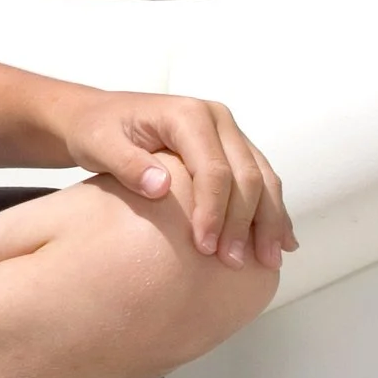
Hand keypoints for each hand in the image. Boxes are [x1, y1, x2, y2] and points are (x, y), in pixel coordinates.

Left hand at [63, 90, 293, 268]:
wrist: (96, 116)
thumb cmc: (95, 129)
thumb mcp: (99, 144)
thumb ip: (126, 163)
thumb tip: (161, 188)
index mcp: (187, 114)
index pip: (213, 169)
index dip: (214, 210)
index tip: (205, 247)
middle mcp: (216, 119)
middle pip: (246, 175)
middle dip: (244, 223)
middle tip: (233, 263)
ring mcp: (228, 133)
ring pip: (263, 179)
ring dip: (269, 221)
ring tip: (268, 261)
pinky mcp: (232, 149)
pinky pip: (261, 180)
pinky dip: (271, 211)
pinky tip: (282, 241)